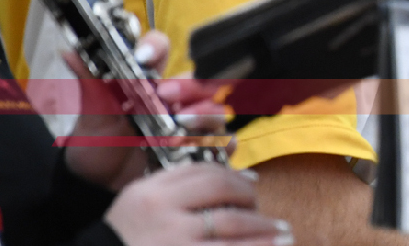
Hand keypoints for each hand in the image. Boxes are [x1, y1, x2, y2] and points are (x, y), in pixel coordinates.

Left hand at [63, 31, 230, 190]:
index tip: (143, 58)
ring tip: (183, 123)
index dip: (155, 48)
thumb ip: (88, 83)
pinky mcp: (199, 148)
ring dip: (204, 112)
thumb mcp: (91, 115)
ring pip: (213, 107)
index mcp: (145, 81)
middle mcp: (172, 98)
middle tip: (166, 96)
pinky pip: (222, 142)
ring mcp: (189, 123)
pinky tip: (205, 147)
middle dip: (186, 85)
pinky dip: (221, 142)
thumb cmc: (95, 145)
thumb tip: (68, 50)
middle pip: (196, 78)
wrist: (96, 187)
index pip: (158, 50)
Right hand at [105, 164, 291, 245]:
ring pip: (231, 222)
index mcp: (150, 191)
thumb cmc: (125, 242)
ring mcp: (174, 238)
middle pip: (220, 188)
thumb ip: (177, 188)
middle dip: (249, 196)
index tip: (252, 182)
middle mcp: (162, 210)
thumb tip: (243, 176)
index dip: (233, 174)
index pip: (201, 170)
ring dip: (263, 227)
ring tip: (283, 234)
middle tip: (263, 208)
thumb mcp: (139, 206)